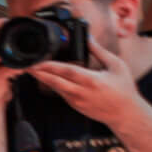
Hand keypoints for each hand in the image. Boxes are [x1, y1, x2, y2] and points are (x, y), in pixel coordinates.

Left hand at [27, 30, 146, 129]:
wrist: (125, 114)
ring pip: (54, 88)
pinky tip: (44, 77)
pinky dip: (51, 84)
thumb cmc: (124, 88)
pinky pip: (60, 93)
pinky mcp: (74, 105)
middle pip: (54, 82)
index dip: (50, 66)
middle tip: (25, 64)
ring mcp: (76, 101)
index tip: (38, 61)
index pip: (66, 72)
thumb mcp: (116, 65)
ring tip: (31, 68)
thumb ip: (99, 52)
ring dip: (42, 78)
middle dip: (38, 73)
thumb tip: (88, 38)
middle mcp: (81, 92)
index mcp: (92, 81)